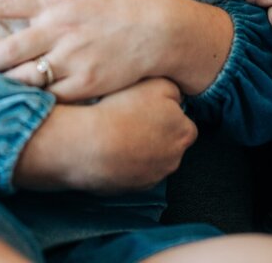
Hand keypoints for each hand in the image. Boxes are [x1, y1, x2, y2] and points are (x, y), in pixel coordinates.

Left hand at [0, 0, 218, 101]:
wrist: (162, 30)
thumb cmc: (123, 8)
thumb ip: (51, 6)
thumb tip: (18, 12)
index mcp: (57, 1)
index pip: (5, 1)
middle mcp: (59, 29)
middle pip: (5, 49)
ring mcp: (71, 59)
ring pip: (21, 77)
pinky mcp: (83, 85)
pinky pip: (49, 98)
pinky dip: (29, 103)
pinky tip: (12, 109)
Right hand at [14, 78, 196, 192]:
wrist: (87, 143)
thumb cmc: (121, 109)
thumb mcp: (156, 82)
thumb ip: (172, 89)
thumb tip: (175, 96)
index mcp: (184, 132)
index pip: (181, 121)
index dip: (162, 110)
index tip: (143, 105)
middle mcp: (173, 160)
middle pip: (167, 142)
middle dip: (152, 132)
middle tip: (128, 117)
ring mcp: (151, 177)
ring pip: (147, 159)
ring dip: (136, 148)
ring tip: (114, 132)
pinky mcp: (130, 189)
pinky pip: (128, 172)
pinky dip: (121, 162)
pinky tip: (106, 148)